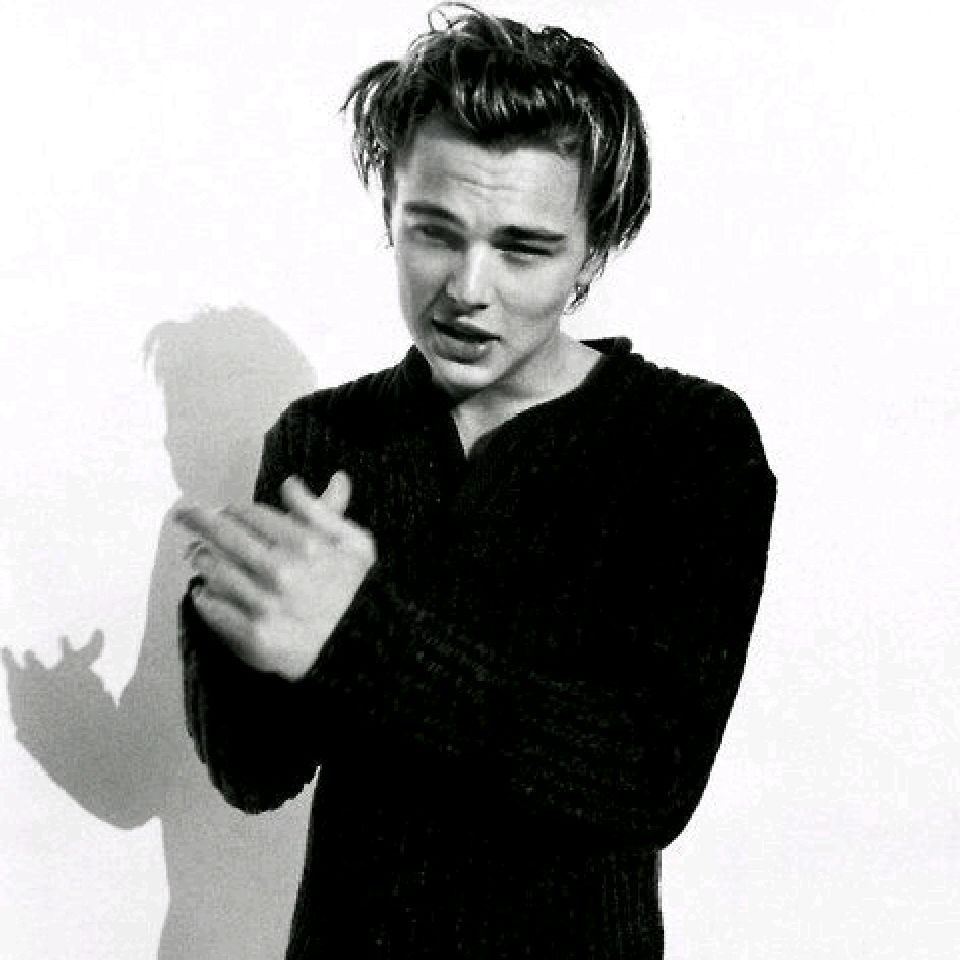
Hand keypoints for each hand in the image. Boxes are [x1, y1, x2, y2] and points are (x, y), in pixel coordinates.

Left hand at [174, 472, 375, 680]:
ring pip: (212, 568)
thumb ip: (323, 510)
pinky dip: (203, 595)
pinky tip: (204, 590)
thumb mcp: (354, 544)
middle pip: (223, 534)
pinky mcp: (253, 635)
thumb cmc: (355, 591)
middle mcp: (283, 573)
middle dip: (198, 519)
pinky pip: (212, 606)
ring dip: (199, 557)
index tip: (226, 509)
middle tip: (183, 513)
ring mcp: (265, 605)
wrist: (357, 647)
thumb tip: (291, 484)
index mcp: (307, 545)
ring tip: (196, 554)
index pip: (249, 513)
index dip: (234, 508)